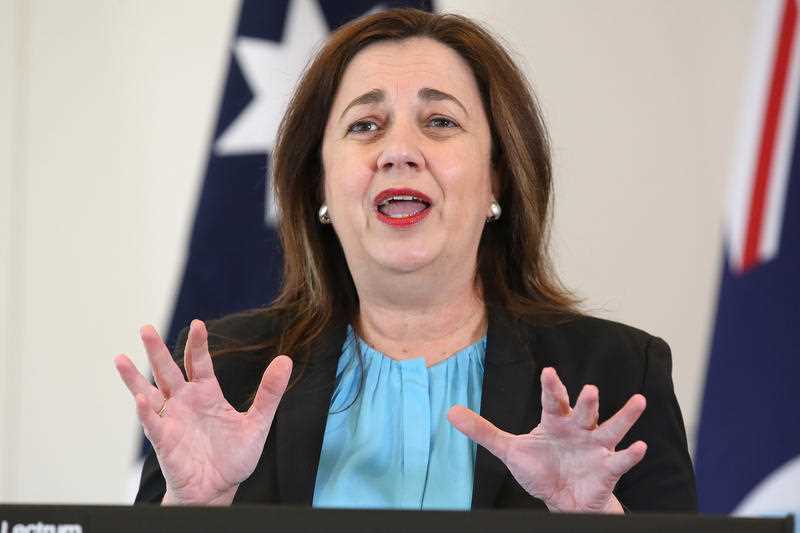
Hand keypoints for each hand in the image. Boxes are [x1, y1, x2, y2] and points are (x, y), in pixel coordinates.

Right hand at [114, 320, 291, 504]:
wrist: (220, 489)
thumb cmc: (234, 457)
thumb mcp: (257, 422)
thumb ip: (269, 393)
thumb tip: (285, 360)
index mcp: (207, 393)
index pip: (199, 362)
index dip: (197, 343)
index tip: (198, 324)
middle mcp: (185, 402)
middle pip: (168, 370)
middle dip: (157, 350)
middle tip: (145, 328)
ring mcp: (172, 420)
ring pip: (149, 393)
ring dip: (135, 378)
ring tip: (120, 358)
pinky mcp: (165, 441)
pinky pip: (153, 423)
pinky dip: (145, 411)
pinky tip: (139, 398)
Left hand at [448, 367, 645, 512]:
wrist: (561, 500)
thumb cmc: (540, 468)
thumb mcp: (509, 450)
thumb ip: (483, 431)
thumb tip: (451, 412)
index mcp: (555, 422)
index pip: (552, 401)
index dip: (551, 387)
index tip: (548, 372)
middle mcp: (578, 429)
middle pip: (583, 411)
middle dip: (587, 401)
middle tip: (590, 389)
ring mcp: (595, 447)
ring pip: (610, 428)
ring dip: (624, 416)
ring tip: (638, 401)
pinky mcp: (607, 468)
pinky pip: (621, 460)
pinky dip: (631, 454)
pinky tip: (640, 446)